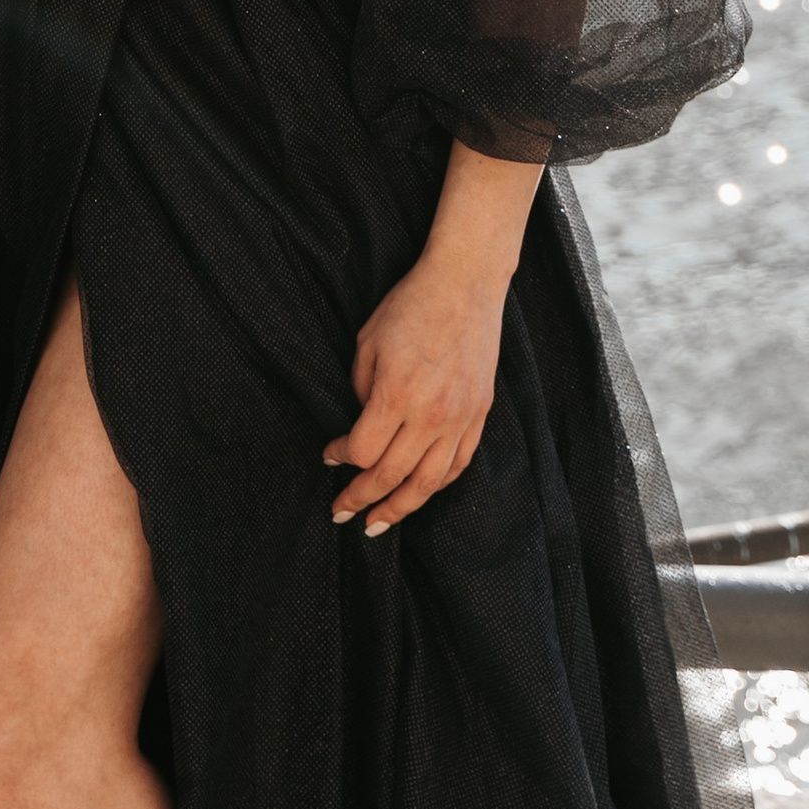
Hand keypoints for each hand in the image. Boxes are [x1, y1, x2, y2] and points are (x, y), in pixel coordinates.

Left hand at [324, 141, 543, 533]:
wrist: (464, 284)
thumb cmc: (410, 306)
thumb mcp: (367, 342)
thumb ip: (360, 388)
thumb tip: (361, 423)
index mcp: (396, 396)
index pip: (363, 452)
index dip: (341, 458)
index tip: (329, 456)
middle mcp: (430, 416)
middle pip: (391, 477)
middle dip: (361, 500)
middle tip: (341, 514)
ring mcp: (459, 419)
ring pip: (428, 484)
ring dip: (400, 509)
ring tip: (378, 524)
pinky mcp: (478, 415)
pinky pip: (457, 465)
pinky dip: (436, 486)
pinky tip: (420, 494)